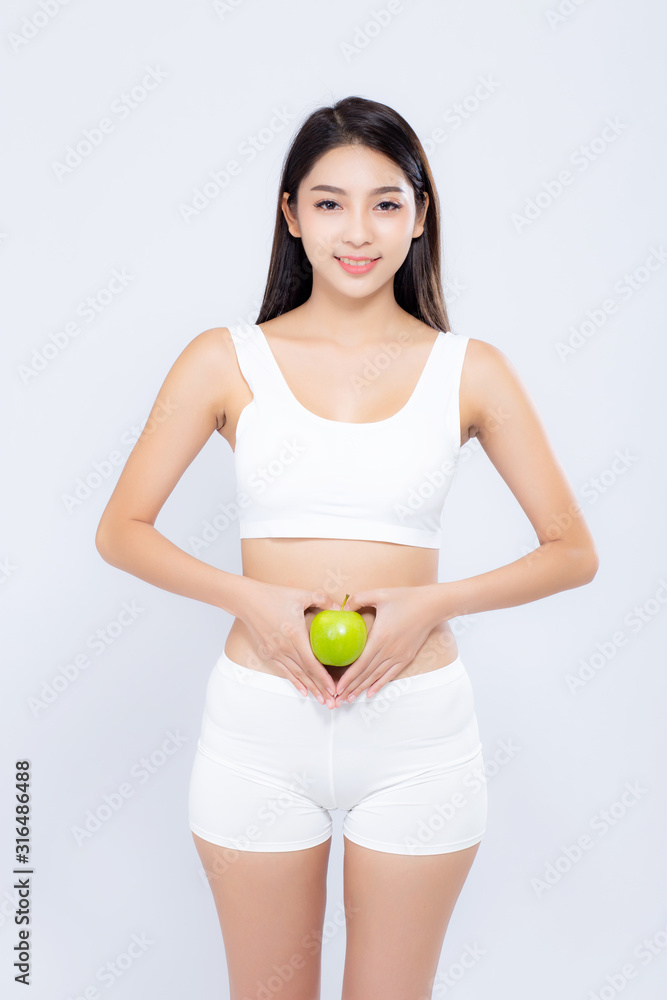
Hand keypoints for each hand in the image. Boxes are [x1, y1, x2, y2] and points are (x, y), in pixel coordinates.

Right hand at [237, 579, 339, 704]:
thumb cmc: (274, 596)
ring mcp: (274, 652)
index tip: (334, 688)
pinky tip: (303, 691)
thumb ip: (322, 599)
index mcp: (294, 634)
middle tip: (333, 702)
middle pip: (305, 673)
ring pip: (296, 675)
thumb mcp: (301, 594)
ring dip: (310, 689)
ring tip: (322, 700)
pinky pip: (284, 671)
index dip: (323, 678)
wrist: (247, 601)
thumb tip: (340, 607)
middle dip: (320, 689)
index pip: (311, 663)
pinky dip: (295, 682)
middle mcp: (284, 647)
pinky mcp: (268, 653)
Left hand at [333, 585, 442, 703]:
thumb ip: (358, 599)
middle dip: (351, 687)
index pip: (360, 663)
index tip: (337, 687)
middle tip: (337, 698)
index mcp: (380, 637)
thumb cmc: (405, 598)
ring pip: (377, 677)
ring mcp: (399, 655)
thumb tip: (342, 607)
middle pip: (366, 674)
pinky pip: (390, 675)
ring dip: (362, 689)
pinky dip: (379, 685)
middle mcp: (389, 650)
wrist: (432, 606)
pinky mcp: (406, 657)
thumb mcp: (379, 594)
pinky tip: (370, 693)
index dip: (348, 677)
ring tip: (349, 699)